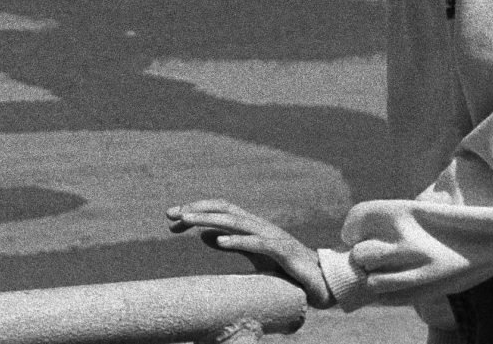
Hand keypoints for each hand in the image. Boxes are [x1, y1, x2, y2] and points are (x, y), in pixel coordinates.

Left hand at [166, 199, 332, 306]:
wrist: (321, 283)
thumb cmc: (287, 269)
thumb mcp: (254, 257)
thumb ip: (233, 245)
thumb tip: (205, 237)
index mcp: (252, 226)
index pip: (220, 211)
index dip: (196, 210)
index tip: (171, 219)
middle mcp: (260, 226)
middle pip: (224, 210)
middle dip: (196, 210)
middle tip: (171, 215)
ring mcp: (272, 237)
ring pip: (237, 221)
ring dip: (210, 219)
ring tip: (188, 220)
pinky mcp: (283, 252)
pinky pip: (258, 243)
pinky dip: (238, 240)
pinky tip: (220, 241)